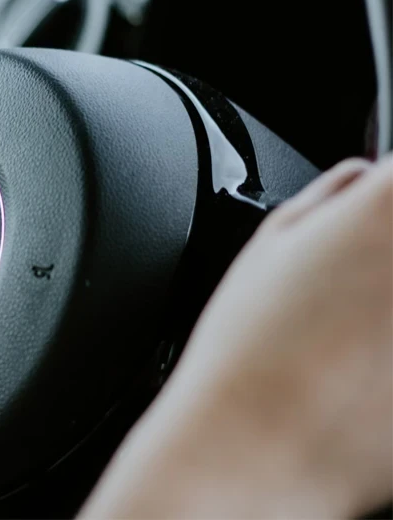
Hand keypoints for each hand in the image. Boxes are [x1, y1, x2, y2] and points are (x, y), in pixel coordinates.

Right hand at [84, 157, 392, 517]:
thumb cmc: (250, 351)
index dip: (385, 196)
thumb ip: (332, 196)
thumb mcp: (269, 241)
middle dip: (391, 253)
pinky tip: (368, 373)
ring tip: (358, 338)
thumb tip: (360, 180)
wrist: (258, 450)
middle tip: (358, 283)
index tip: (372, 219)